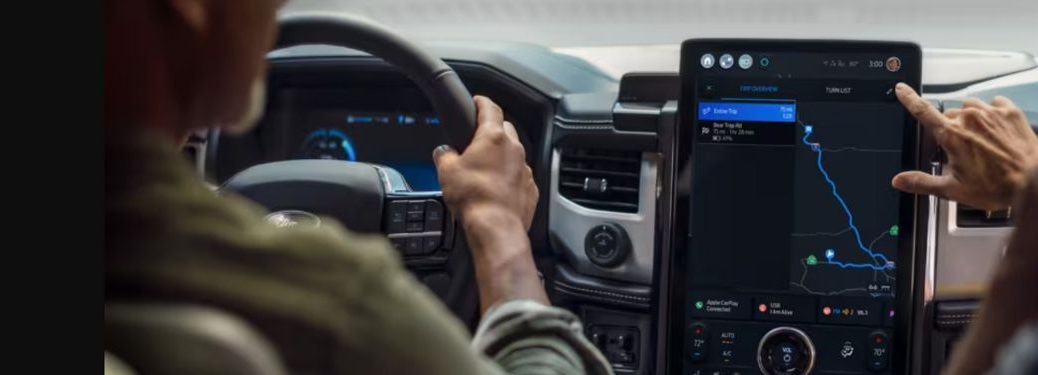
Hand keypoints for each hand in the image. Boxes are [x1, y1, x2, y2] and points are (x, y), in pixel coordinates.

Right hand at [432, 96, 537, 229]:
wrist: (495, 228)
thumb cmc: (474, 198)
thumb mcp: (446, 171)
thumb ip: (444, 155)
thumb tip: (443, 152)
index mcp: (493, 137)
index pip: (490, 108)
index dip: (482, 102)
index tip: (478, 101)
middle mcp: (514, 149)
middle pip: (505, 129)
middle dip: (492, 130)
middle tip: (477, 138)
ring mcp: (525, 169)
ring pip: (514, 153)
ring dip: (501, 156)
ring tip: (484, 167)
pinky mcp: (530, 188)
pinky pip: (520, 175)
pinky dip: (510, 176)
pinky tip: (497, 187)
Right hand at [893, 83, 1037, 209]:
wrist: (1033, 182)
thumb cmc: (996, 186)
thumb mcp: (952, 189)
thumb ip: (922, 182)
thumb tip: (899, 181)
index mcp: (951, 135)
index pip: (923, 111)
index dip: (909, 98)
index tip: (902, 89)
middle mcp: (969, 118)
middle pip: (948, 115)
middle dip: (949, 128)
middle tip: (960, 149)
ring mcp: (991, 113)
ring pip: (970, 107)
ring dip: (969, 118)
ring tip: (979, 138)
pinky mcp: (1010, 112)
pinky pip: (994, 103)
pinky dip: (991, 113)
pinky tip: (995, 129)